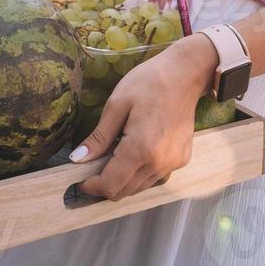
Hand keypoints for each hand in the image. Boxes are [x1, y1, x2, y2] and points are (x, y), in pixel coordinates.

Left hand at [72, 33, 218, 199]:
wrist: (186, 74)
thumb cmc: (149, 82)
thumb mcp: (117, 104)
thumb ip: (99, 137)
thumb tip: (78, 159)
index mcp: (141, 149)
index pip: (111, 185)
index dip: (92, 187)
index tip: (80, 179)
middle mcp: (159, 163)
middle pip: (124, 191)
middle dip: (105, 184)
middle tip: (93, 166)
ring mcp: (173, 164)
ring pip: (140, 187)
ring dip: (123, 180)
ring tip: (114, 156)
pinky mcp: (182, 160)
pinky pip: (155, 177)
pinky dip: (140, 173)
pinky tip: (135, 153)